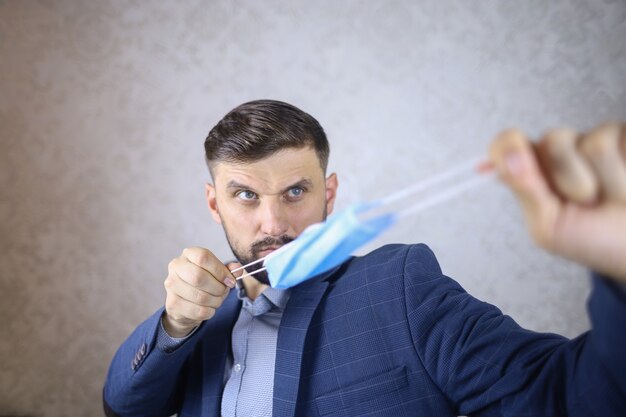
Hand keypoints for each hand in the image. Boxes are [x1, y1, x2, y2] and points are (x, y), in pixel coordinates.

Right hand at [162, 247, 238, 336]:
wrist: (185, 304)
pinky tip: (208, 308)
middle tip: (224, 291)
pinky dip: (209, 311)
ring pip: (200, 296)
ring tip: (217, 300)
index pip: (203, 257)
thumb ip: (229, 270)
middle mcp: (176, 266)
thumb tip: (237, 269)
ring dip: (215, 301)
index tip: (230, 281)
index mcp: (188, 254)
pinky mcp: (172, 303)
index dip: (220, 271)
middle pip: (199, 277)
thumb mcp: (217, 274)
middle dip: (218, 288)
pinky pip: (198, 311)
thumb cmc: (204, 284)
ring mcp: (171, 285)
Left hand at [489, 123, 625, 281]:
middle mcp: (562, 150)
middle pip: (553, 141)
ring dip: (609, 182)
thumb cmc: (597, 242)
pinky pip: (623, 143)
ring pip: (595, 144)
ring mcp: (599, 139)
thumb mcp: (550, 228)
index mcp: (533, 171)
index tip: (520, 168)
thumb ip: (525, 190)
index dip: (509, 149)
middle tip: (587, 203)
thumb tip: (506, 158)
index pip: (506, 144)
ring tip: (615, 199)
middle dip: (570, 180)